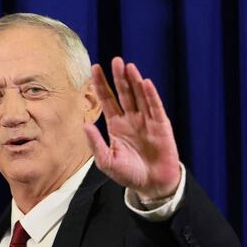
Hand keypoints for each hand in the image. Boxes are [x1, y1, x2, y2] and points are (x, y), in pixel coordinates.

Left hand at [84, 57, 180, 200]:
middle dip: (119, 77)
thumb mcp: (106, 161)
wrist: (151, 185)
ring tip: (128, 67)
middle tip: (115, 60)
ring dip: (134, 81)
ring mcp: (147, 121)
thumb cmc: (128, 174)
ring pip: (139, 96)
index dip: (100, 84)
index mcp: (116, 125)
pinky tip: (145, 83)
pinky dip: (151, 95)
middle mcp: (131, 119)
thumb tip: (84, 124)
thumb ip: (96, 143)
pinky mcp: (161, 126)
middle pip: (124, 93)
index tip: (94, 68)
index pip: (107, 100)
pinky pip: (155, 108)